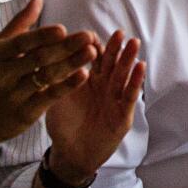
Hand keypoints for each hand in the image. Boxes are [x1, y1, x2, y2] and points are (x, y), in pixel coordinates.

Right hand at [0, 0, 99, 153]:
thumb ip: (20, 24)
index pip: (21, 42)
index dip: (42, 36)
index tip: (63, 29)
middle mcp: (2, 73)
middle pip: (38, 58)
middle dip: (65, 46)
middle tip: (89, 35)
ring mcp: (13, 94)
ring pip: (45, 77)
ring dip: (71, 63)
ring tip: (92, 52)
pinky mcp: (24, 113)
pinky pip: (48, 97)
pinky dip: (66, 86)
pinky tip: (83, 75)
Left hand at [45, 31, 145, 178]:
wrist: (70, 154)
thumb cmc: (63, 125)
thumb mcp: (57, 98)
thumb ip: (58, 78)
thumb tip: (47, 53)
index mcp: (88, 80)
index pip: (93, 58)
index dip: (92, 47)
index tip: (89, 35)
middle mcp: (104, 87)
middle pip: (111, 63)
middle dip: (116, 48)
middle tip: (119, 33)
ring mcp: (115, 99)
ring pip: (123, 75)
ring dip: (129, 59)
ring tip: (133, 43)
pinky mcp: (123, 115)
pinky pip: (130, 95)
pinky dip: (135, 81)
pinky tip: (140, 67)